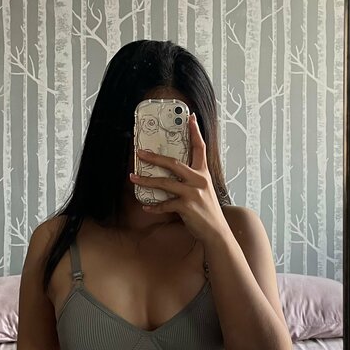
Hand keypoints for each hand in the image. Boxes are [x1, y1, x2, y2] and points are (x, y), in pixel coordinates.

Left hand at [129, 113, 229, 244]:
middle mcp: (199, 180)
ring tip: (133, 178)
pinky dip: (153, 206)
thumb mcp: (203, 190)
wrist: (216, 232)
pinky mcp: (187, 207)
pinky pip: (165, 205)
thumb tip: (172, 172)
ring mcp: (193, 193)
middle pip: (173, 163)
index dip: (195, 132)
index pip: (200, 148)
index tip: (190, 117)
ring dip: (146, 180)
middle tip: (140, 152)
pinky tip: (145, 206)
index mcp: (203, 173)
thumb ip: (191, 179)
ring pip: (164, 183)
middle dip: (154, 157)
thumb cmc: (207, 210)